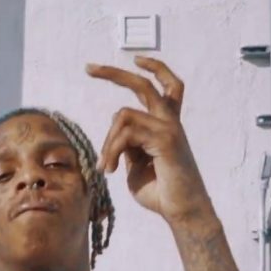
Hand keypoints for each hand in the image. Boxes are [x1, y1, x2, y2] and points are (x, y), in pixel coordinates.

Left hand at [86, 56, 214, 226]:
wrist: (181, 211)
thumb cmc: (161, 192)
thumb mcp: (137, 165)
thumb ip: (129, 145)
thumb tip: (117, 133)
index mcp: (166, 125)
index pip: (167, 86)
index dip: (154, 69)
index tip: (135, 59)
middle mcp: (170, 122)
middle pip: (144, 85)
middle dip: (114, 73)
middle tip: (89, 68)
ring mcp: (169, 129)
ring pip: (123, 116)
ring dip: (108, 142)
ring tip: (107, 167)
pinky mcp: (165, 140)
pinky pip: (126, 134)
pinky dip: (113, 151)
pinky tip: (112, 170)